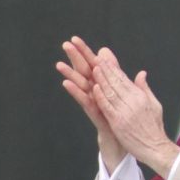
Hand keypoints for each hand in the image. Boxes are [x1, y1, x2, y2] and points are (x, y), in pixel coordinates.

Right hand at [57, 36, 124, 169]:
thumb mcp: (117, 91)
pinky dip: (77, 93)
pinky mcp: (95, 114)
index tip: (75, 38)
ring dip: (70, 75)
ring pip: (81, 86)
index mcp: (102, 85)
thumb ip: (113, 72)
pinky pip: (86, 102)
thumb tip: (106, 53)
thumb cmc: (117, 115)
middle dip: (75, 58)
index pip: (92, 65)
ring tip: (59, 64)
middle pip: (84, 72)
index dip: (84, 52)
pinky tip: (67, 84)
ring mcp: (94, 103)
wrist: (121, 140)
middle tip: (65, 44)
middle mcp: (95, 93)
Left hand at [90, 48, 179, 176]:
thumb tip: (141, 73)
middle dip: (105, 69)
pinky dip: (101, 97)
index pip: (124, 79)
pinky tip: (94, 88)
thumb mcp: (154, 104)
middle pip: (116, 82)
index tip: (103, 59)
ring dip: (101, 79)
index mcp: (140, 97)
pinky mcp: (118, 122)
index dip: (113, 68)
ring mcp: (125, 112)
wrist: (156, 147)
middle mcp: (133, 101)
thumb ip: (144, 88)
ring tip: (92, 68)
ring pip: (111, 92)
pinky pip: (108, 107)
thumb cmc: (154, 128)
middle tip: (95, 57)